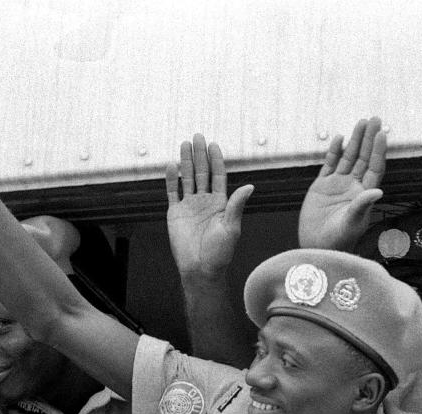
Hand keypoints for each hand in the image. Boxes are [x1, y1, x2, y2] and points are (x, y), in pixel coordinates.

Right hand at [166, 133, 253, 278]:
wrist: (200, 269)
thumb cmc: (220, 253)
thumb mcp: (231, 228)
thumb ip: (236, 205)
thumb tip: (250, 186)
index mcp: (220, 203)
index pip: (218, 176)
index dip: (216, 160)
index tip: (214, 144)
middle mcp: (205, 201)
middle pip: (202, 172)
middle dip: (200, 154)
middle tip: (197, 136)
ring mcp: (189, 206)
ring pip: (187, 178)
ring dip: (186, 161)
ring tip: (184, 144)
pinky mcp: (175, 213)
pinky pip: (173, 192)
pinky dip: (171, 179)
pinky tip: (171, 165)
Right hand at [298, 117, 386, 249]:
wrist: (316, 247)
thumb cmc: (338, 240)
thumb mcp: (351, 223)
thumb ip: (362, 205)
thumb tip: (378, 191)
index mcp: (364, 194)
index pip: (374, 167)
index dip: (378, 150)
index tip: (381, 133)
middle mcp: (353, 187)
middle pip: (363, 157)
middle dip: (368, 138)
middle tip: (374, 118)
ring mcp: (337, 185)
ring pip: (348, 157)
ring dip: (354, 140)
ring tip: (360, 122)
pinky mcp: (322, 186)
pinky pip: (330, 164)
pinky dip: (334, 152)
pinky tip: (339, 139)